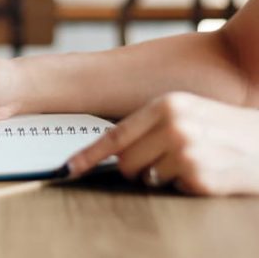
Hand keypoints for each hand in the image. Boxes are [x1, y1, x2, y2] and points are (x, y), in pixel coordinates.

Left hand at [67, 92, 258, 195]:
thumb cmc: (226, 127)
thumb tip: (112, 149)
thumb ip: (150, 124)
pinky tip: (206, 172)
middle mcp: (174, 126)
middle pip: (126, 162)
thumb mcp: (187, 111)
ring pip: (148, 178)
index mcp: (167, 105)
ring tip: (192, 161)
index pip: (115, 135)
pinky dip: (185, 186)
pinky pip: (173, 190)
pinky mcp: (200, 178)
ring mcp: (187, 153)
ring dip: (165, 177)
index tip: (69, 168)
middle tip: (162, 161)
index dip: (89, 155)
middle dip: (137, 168)